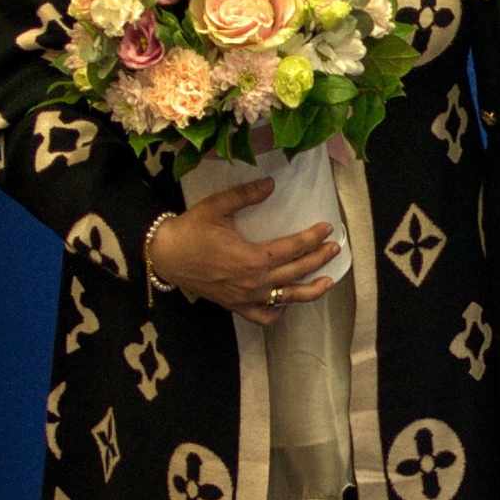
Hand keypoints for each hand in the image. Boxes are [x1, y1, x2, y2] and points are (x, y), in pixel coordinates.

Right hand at [148, 179, 341, 325]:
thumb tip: (271, 183)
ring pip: (286, 298)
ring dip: (311, 291)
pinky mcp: (235, 306)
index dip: (313, 238)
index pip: (293, 248)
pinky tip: (286, 304)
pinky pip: (263, 316)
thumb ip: (246, 195)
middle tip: (334, 248)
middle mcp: (254, 282)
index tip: (327, 228)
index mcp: (253, 258)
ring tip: (328, 282)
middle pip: (296, 273)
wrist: (165, 255)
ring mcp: (246, 298)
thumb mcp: (218, 206)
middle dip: (319, 259)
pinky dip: (278, 312)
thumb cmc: (191, 230)